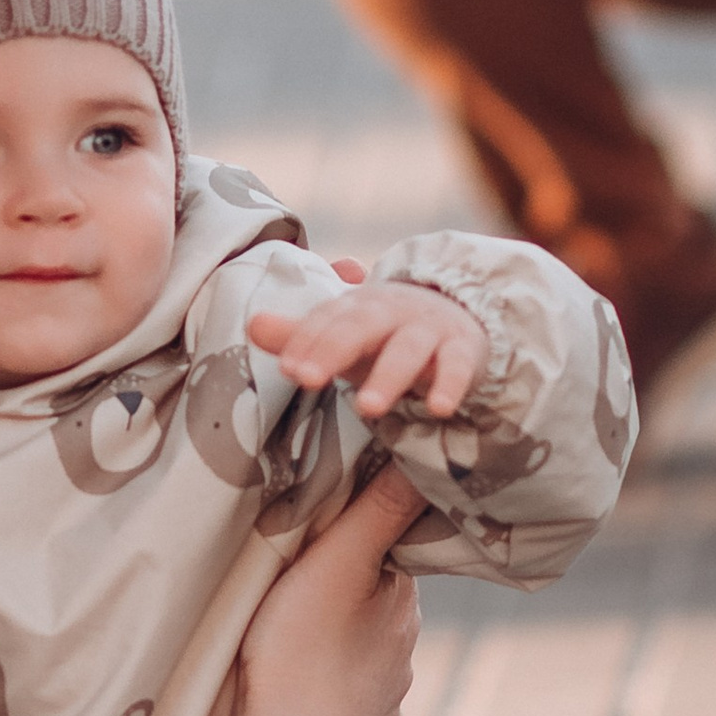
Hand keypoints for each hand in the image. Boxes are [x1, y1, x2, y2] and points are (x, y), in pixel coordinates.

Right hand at [190, 465, 423, 715]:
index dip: (363, 536)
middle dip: (350, 588)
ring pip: (367, 653)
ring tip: (297, 635)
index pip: (393, 551)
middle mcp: (406, 650)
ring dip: (341, 641)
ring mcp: (386, 699)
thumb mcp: (335, 563)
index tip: (329, 529)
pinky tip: (309, 686)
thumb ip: (379, 508)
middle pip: (379, 601)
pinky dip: (334, 688)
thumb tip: (430, 457)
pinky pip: (351, 701)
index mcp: (402, 601)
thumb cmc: (301, 656)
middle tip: (300, 578)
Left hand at [248, 280, 487, 419]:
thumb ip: (301, 336)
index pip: (327, 318)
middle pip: (361, 326)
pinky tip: (439, 410)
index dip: (305, 340)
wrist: (456, 314)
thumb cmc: (384, 333)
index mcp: (358, 305)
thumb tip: (252, 325)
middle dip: (333, 349)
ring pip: (408, 350)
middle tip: (306, 379)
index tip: (287, 367)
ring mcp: (429, 329)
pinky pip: (457, 367)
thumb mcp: (344, 334)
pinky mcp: (462, 350)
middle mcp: (392, 311)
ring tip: (366, 407)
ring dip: (389, 376)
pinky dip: (450, 386)